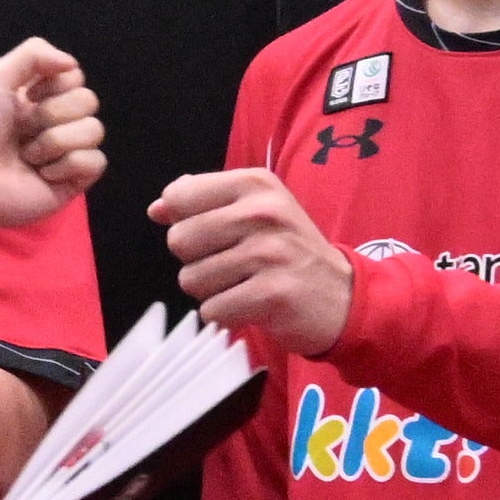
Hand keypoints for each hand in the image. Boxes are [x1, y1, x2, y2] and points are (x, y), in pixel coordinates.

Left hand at [0, 41, 105, 256]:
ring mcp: (64, 155)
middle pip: (88, 101)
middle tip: (22, 129)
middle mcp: (53, 125)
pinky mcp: (70, 183)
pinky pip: (96, 162)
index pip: (75, 77)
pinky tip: (42, 174)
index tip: (27, 96)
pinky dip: (67, 164)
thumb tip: (72, 63)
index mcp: (38, 100)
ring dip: (55, 141)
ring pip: (94, 130)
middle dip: (52, 113)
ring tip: (27, 156)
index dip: (56, 83)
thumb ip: (33, 54)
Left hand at [149, 166, 354, 356]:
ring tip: (244, 285)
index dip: (182, 222)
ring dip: (211, 291)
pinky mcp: (272, 293)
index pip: (179, 195)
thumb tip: (157, 210)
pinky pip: (212, 310)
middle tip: (231, 265)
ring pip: (192, 279)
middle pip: (180, 240)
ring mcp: (269, 252)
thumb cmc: (289, 251)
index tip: (211, 235)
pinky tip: (251, 306)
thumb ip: (205, 202)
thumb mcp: (256, 210)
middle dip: (196, 261)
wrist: (342, 295)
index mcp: (255, 184)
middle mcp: (263, 212)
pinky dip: (225, 315)